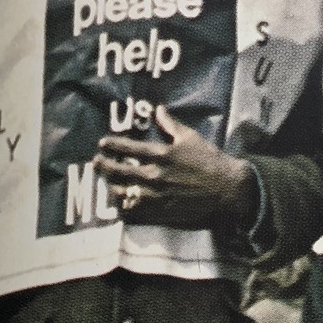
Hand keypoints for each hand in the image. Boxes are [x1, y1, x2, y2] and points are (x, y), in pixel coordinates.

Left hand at [93, 106, 253, 232]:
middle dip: (105, 166)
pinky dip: (126, 207)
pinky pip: (136, 211)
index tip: (102, 144)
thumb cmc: (210, 161)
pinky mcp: (162, 212)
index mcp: (161, 154)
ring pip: (124, 192)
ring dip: (112, 187)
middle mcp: (154, 175)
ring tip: (108, 184)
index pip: (128, 148)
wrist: (227, 190)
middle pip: (120, 171)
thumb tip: (158, 110)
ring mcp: (156, 196)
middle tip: (96, 162)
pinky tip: (122, 204)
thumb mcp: (190, 138)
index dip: (112, 145)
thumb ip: (170, 124)